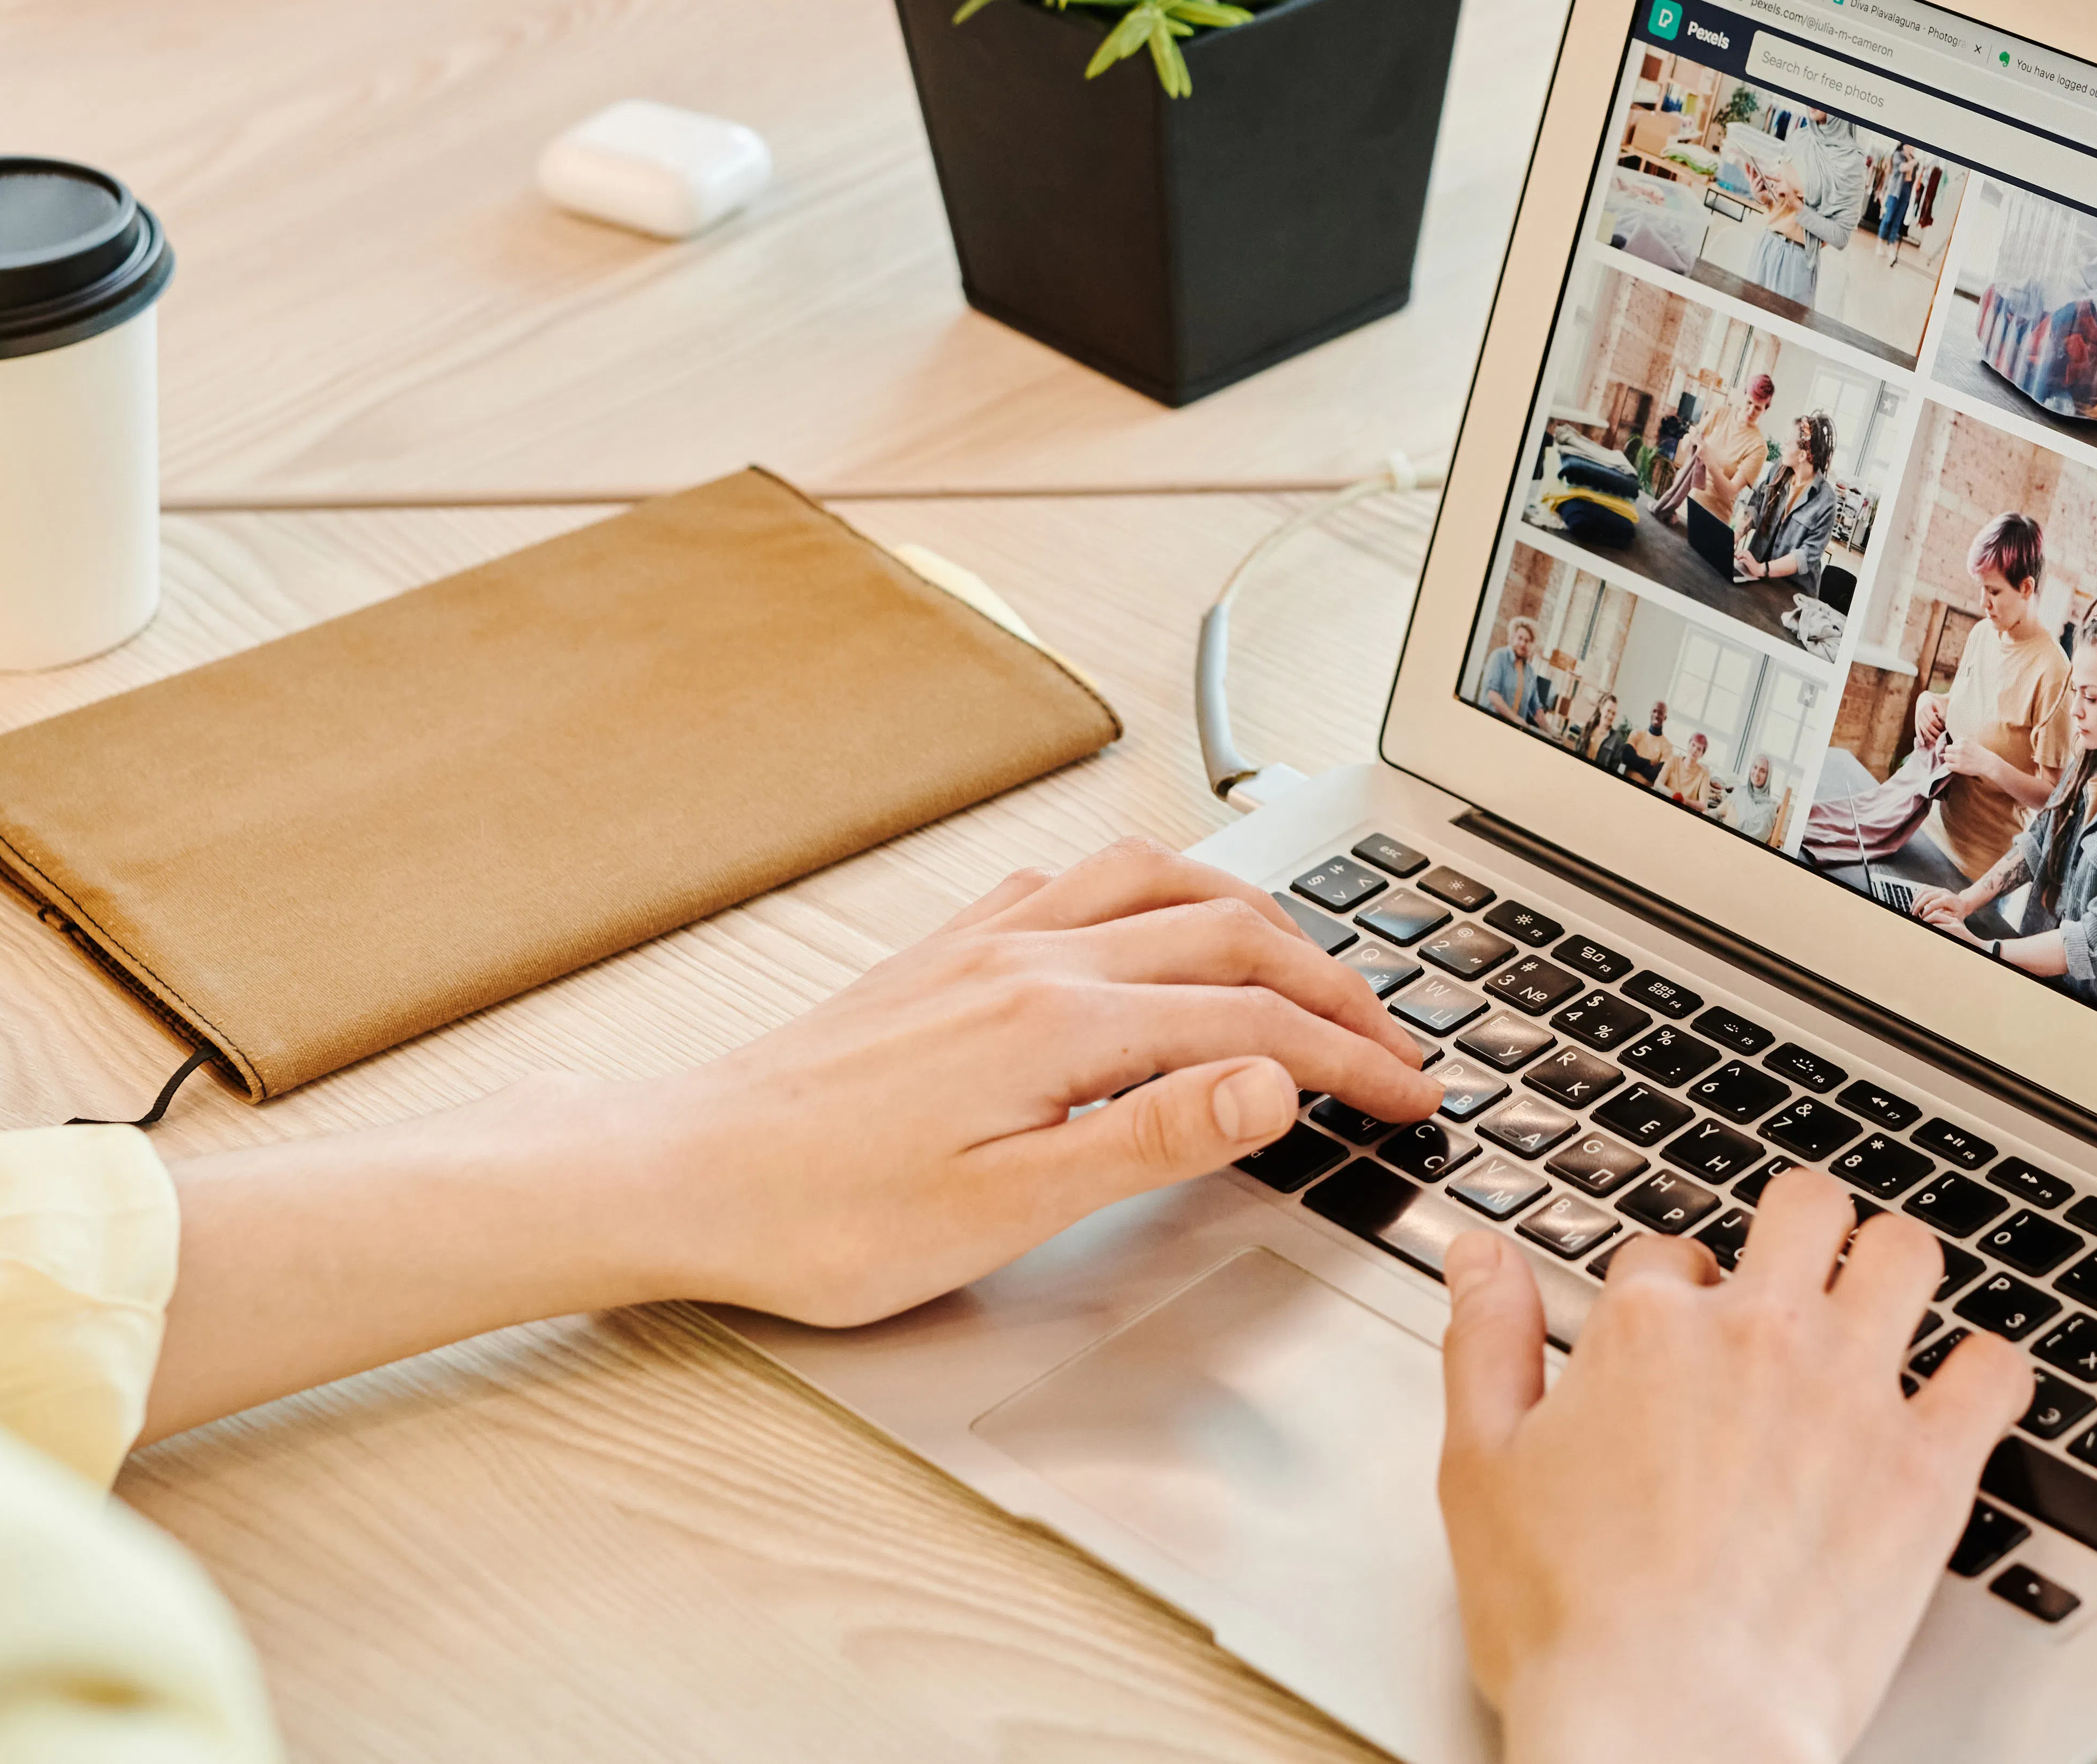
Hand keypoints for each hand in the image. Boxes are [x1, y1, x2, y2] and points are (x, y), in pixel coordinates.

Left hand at [631, 840, 1441, 1328]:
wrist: (683, 1174)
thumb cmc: (823, 1215)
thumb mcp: (1007, 1207)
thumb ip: (1151, 1134)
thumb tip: (1271, 1078)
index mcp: (1059, 1022)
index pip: (1253, 1022)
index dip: (1351, 1058)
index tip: (1412, 1090)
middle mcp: (1030, 954)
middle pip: (1227, 931)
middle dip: (1331, 980)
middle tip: (1394, 1036)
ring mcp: (986, 940)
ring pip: (1159, 880)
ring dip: (1255, 912)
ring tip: (1308, 958)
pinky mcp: (946, 949)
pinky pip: (1078, 881)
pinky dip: (1153, 887)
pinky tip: (1152, 918)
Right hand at [1440, 1178, 2026, 1763]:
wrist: (1665, 1727)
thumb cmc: (1571, 1623)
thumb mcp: (1481, 1467)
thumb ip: (1485, 1340)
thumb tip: (1480, 1253)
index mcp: (1651, 1329)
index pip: (1670, 1248)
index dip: (1671, 1288)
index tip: (1675, 1337)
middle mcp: (1759, 1336)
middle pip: (1806, 1208)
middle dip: (1800, 1229)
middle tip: (1796, 1279)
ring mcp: (1851, 1394)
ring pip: (1907, 1254)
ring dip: (1896, 1271)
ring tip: (1884, 1311)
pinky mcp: (1926, 1468)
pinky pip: (1995, 1371)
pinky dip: (1987, 1372)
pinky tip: (1964, 1395)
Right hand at [1909, 697, 1948, 758]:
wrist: (1924, 698)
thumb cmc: (1935, 701)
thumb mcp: (1940, 702)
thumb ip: (1942, 710)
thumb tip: (1944, 720)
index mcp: (1926, 707)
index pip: (1932, 719)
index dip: (1939, 725)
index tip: (1944, 728)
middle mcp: (1920, 713)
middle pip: (1928, 726)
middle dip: (1935, 732)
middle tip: (1942, 735)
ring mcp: (1917, 718)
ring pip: (1923, 730)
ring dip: (1930, 736)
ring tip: (1936, 741)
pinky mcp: (1916, 722)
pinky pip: (1918, 730)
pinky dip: (1920, 737)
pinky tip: (1923, 744)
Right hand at [1911, 887, 1972, 933]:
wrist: (1963, 904)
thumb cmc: (1959, 913)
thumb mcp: (1954, 918)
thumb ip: (1944, 919)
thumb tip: (1932, 921)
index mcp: (1948, 899)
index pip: (1932, 904)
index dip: (1925, 912)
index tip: (1922, 919)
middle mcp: (1943, 892)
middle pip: (1926, 896)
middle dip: (1918, 906)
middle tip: (1914, 914)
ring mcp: (1939, 889)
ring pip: (1923, 890)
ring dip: (1916, 899)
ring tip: (1913, 909)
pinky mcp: (1935, 888)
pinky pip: (1923, 888)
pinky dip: (1917, 894)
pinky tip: (1915, 902)